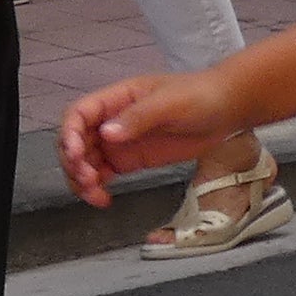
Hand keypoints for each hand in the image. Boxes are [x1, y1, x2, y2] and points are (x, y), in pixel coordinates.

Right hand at [64, 70, 242, 203]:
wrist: (226, 109)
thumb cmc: (200, 96)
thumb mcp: (170, 103)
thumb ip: (138, 117)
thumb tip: (107, 133)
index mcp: (116, 98)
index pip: (78, 114)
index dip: (69, 134)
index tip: (77, 155)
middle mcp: (112, 119)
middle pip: (76, 141)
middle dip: (74, 163)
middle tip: (88, 181)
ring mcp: (120, 141)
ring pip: (86, 161)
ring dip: (82, 179)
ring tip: (96, 195)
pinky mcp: (131, 160)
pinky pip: (103, 174)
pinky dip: (97, 188)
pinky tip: (104, 199)